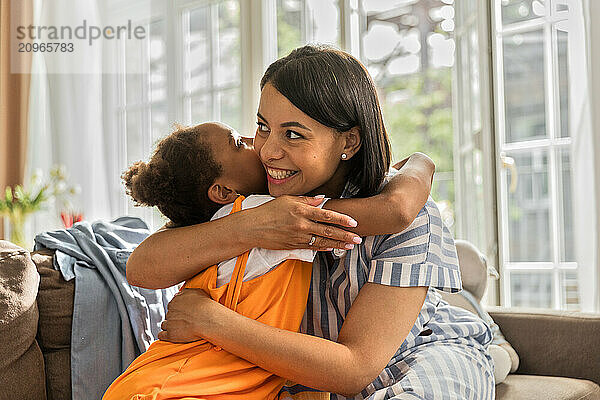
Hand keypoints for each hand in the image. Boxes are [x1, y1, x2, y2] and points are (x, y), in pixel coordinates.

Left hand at [158, 288, 215, 342]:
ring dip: (169, 326)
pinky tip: (168, 336)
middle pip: (169, 314)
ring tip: (178, 329)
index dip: (178, 309)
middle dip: (174, 317)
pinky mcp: (171, 334)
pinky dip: (164, 336)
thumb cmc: (205, 306)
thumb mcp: (196, 292)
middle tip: (183, 321)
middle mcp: (171, 311)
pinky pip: (162, 335)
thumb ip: (186, 292)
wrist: (208, 320)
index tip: (183, 313)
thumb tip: (180, 293)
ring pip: (164, 324)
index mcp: (176, 300)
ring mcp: (170, 323)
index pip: (172, 305)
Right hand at [244, 195, 361, 251]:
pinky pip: (312, 247)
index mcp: (301, 210)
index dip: (342, 219)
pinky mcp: (293, 246)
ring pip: (322, 241)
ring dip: (338, 244)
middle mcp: (301, 224)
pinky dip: (324, 247)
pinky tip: (333, 248)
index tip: (354, 222)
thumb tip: (323, 199)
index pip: (326, 215)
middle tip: (358, 238)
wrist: (252, 227)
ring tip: (351, 245)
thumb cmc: (269, 210)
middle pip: (328, 230)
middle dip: (345, 235)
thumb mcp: (287, 199)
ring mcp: (298, 237)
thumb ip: (307, 200)